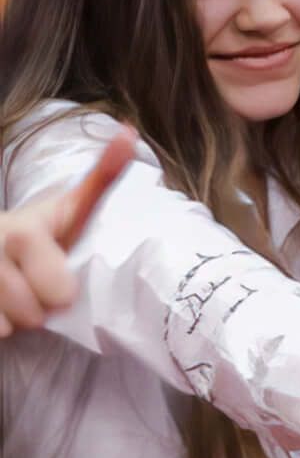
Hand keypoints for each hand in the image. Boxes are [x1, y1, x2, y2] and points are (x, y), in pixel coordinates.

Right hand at [0, 122, 126, 334]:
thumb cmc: (42, 236)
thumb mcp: (69, 210)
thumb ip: (101, 178)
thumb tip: (130, 132)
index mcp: (21, 227)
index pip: (42, 267)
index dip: (55, 283)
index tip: (62, 287)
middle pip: (28, 310)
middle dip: (41, 311)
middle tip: (41, 293)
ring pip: (4, 325)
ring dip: (17, 323)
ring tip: (19, 300)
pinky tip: (0, 312)